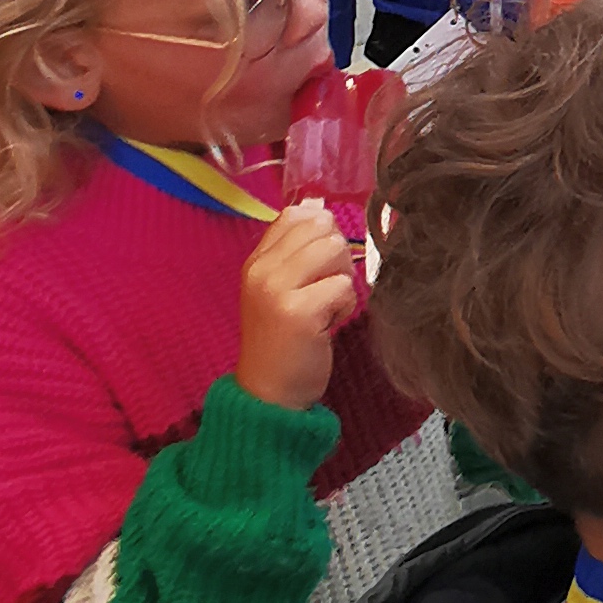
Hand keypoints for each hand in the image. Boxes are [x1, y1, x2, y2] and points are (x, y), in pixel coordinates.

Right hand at [235, 205, 359, 412]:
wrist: (268, 394)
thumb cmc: (282, 341)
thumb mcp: (279, 289)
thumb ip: (295, 251)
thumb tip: (318, 208)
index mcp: (256, 261)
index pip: (295, 216)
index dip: (320, 235)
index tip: (317, 268)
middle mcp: (261, 270)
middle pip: (322, 228)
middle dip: (337, 258)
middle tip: (325, 291)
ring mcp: (277, 289)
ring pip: (335, 250)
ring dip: (343, 280)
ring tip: (326, 307)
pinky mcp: (299, 312)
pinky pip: (344, 286)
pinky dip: (345, 306)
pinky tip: (329, 324)